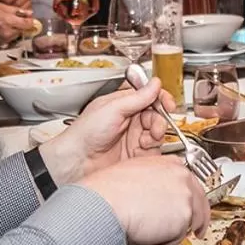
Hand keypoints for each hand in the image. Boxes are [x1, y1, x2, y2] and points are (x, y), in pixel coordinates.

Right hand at [0, 2, 33, 46]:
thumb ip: (16, 10)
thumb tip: (28, 13)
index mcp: (9, 22)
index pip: (29, 23)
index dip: (29, 18)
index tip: (26, 15)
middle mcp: (8, 33)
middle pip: (23, 29)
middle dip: (21, 23)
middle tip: (14, 16)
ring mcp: (4, 40)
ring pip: (16, 34)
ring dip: (14, 28)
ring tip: (4, 21)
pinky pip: (9, 38)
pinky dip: (7, 33)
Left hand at [39, 76, 170, 182]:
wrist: (77, 161)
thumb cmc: (84, 133)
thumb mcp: (112, 109)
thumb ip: (137, 97)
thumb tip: (155, 83)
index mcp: (123, 104)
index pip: (149, 97)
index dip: (160, 99)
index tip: (167, 103)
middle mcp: (130, 120)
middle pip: (156, 115)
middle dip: (159, 120)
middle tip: (154, 126)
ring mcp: (133, 138)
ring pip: (158, 133)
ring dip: (156, 135)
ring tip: (145, 139)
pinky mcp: (136, 155)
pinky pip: (154, 150)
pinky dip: (153, 149)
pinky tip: (143, 148)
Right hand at [84, 154, 209, 244]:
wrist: (106, 202)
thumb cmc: (109, 191)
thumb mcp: (134, 175)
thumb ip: (152, 183)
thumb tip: (154, 196)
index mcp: (170, 163)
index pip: (190, 184)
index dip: (189, 201)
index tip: (189, 210)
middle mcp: (182, 176)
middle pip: (200, 203)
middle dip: (195, 221)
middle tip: (193, 232)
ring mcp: (186, 195)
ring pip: (188, 224)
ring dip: (172, 234)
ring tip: (150, 235)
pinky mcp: (184, 216)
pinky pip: (178, 239)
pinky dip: (164, 244)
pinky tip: (147, 238)